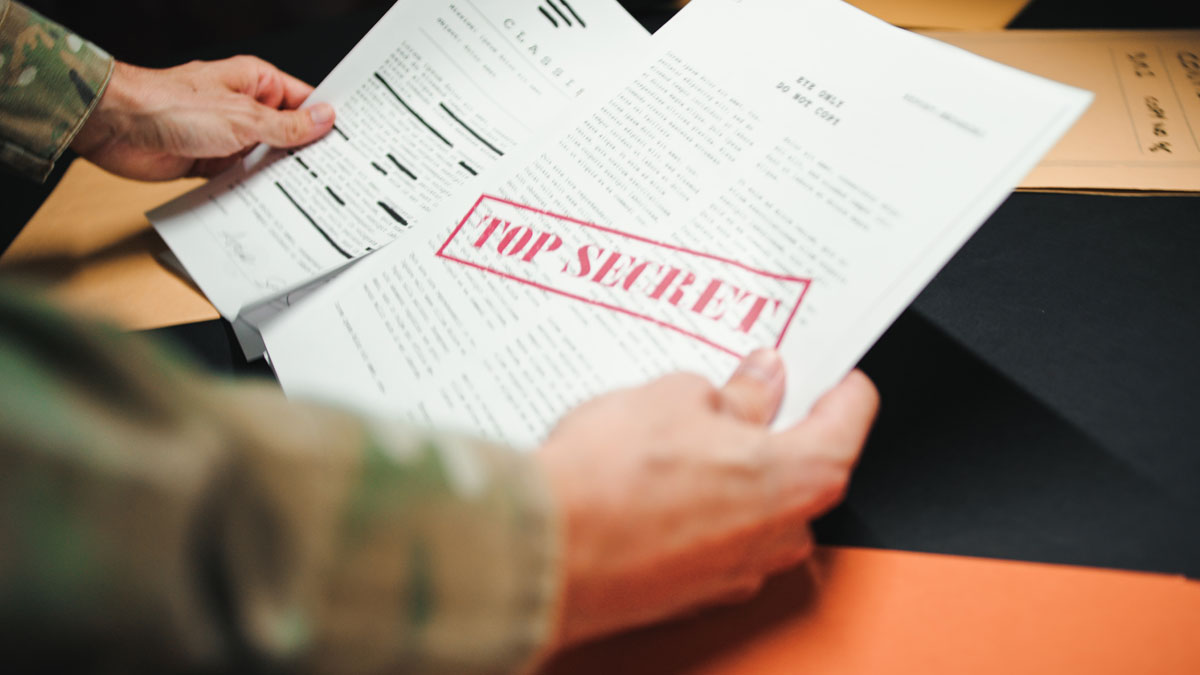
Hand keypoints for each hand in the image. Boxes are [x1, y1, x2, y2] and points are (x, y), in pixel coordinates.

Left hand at [71, 56, 335, 180]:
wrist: (114, 126)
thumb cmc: (168, 105)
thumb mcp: (242, 117)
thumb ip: (286, 125)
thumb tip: (323, 119)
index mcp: (255, 83)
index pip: (303, 100)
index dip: (326, 119)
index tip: (349, 140)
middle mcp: (243, 108)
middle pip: (287, 133)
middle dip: (306, 154)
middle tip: (335, 174)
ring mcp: (227, 136)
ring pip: (265, 159)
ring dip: (278, 175)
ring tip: (309, 194)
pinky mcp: (209, 162)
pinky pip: (241, 179)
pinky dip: (253, 191)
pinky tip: (271, 203)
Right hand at [538, 350, 877, 646]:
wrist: (545, 550)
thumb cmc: (613, 479)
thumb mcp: (678, 398)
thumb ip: (734, 392)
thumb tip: (757, 383)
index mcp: (799, 477)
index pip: (850, 422)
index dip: (842, 388)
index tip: (834, 373)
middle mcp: (780, 536)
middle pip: (803, 470)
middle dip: (778, 429)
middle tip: (747, 388)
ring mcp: (737, 572)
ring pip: (757, 508)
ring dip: (734, 471)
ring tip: (686, 430)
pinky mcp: (693, 592)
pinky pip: (716, 538)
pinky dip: (701, 507)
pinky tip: (661, 477)